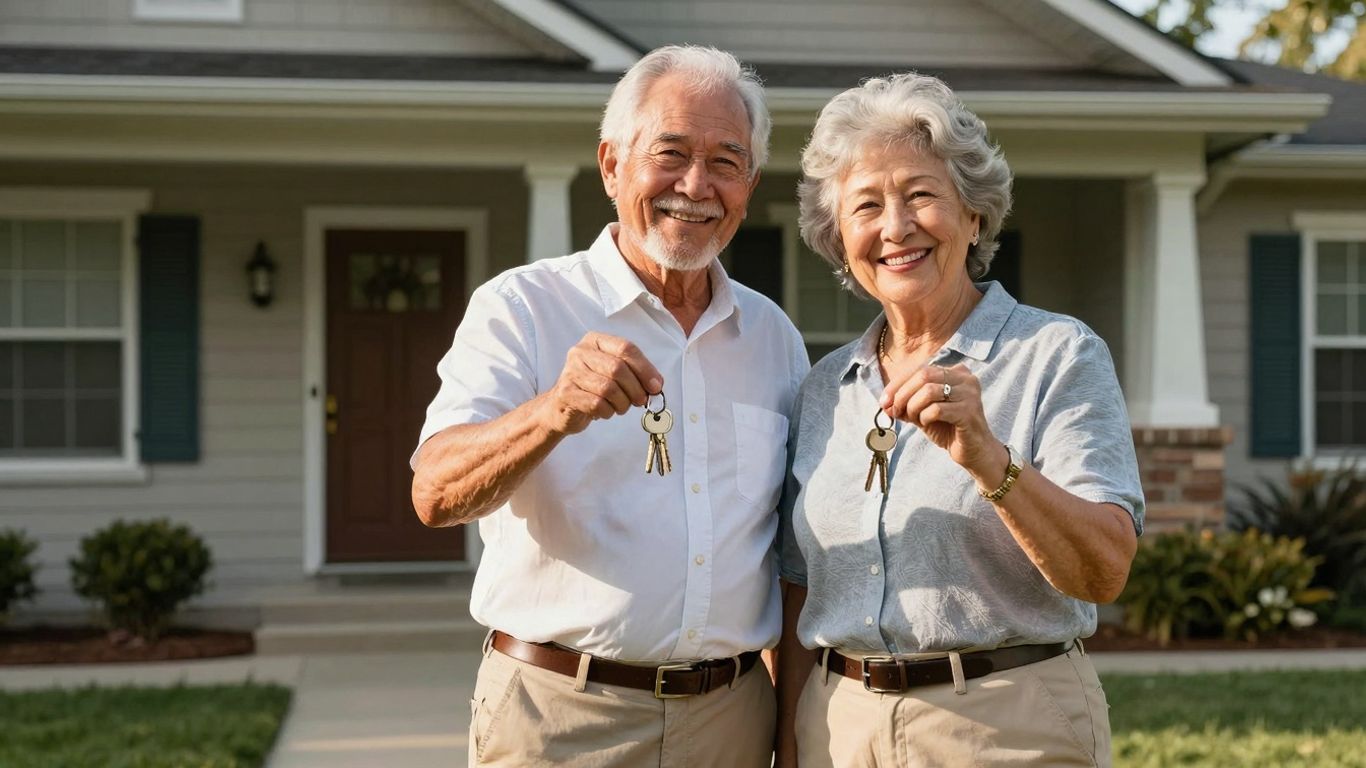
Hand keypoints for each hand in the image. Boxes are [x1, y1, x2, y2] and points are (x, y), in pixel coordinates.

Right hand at [538, 332, 662, 435]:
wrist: (560, 408)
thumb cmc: (592, 389)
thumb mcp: (614, 374)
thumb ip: (635, 374)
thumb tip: (656, 385)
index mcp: (595, 341)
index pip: (626, 348)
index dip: (645, 368)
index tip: (656, 386)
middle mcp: (580, 352)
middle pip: (618, 368)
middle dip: (635, 388)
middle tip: (641, 401)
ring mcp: (571, 372)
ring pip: (608, 388)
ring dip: (622, 403)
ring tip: (621, 407)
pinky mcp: (566, 393)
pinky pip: (597, 403)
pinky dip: (608, 411)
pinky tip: (605, 411)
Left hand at [880, 363, 999, 478]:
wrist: (974, 452)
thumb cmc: (948, 429)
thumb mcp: (923, 412)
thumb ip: (906, 404)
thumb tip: (885, 403)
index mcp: (956, 372)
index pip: (920, 368)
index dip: (897, 383)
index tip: (884, 401)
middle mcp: (965, 378)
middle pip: (923, 375)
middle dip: (903, 394)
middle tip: (895, 411)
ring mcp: (970, 394)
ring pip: (928, 391)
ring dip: (912, 407)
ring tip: (913, 418)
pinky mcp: (969, 412)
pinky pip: (936, 409)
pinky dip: (924, 417)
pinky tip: (926, 423)